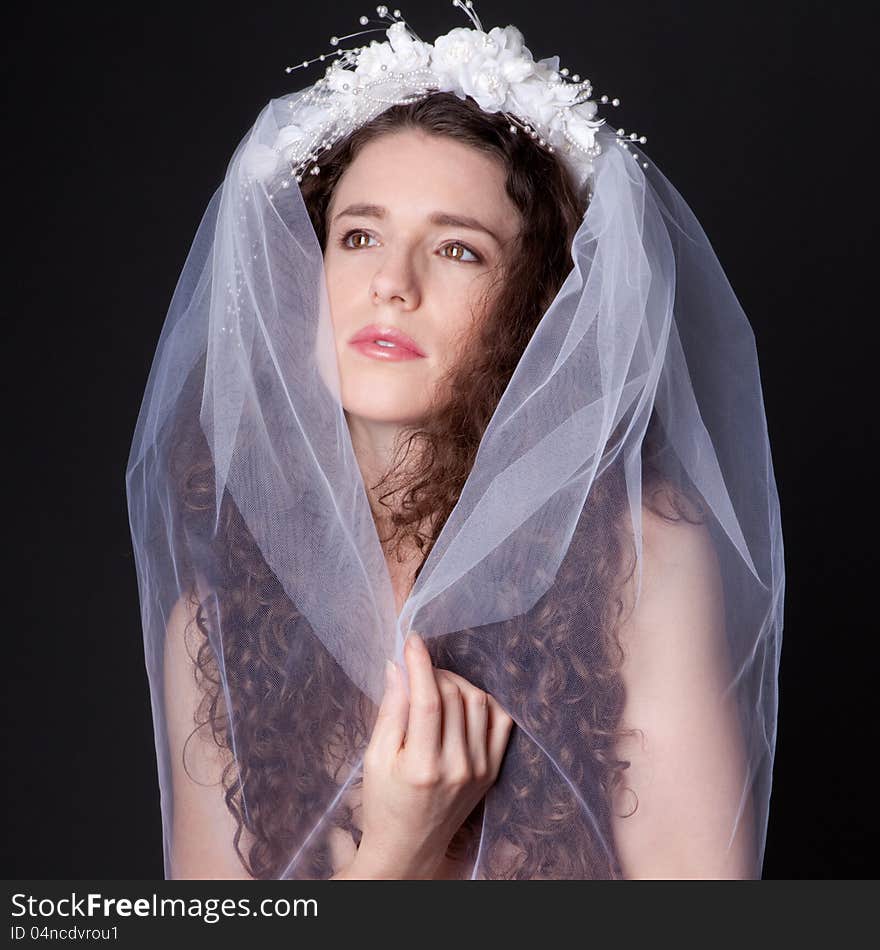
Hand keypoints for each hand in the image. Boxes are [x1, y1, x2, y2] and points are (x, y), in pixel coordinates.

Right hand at [351, 631, 514, 879]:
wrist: (410, 846)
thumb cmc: (385, 802)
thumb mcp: (375, 758)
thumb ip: (390, 710)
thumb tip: (396, 665)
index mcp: (423, 767)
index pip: (428, 700)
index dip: (420, 663)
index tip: (412, 640)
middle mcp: (458, 767)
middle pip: (454, 695)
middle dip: (433, 671)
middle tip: (416, 670)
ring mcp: (480, 769)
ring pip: (478, 701)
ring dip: (456, 682)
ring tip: (435, 685)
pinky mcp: (492, 770)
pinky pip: (500, 720)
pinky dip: (484, 700)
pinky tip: (463, 698)